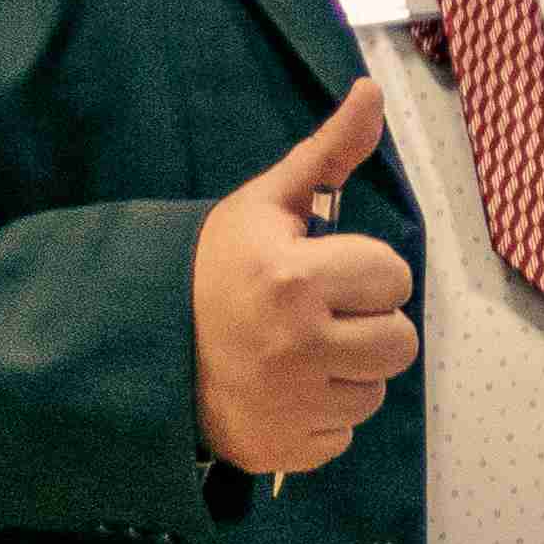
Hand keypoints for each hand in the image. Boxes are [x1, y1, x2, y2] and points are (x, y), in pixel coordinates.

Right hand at [192, 76, 416, 476]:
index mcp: (295, 278)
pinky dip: (321, 416)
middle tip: (315, 315)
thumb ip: (327, 154)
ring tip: (298, 352)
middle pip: (400, 341)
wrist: (142, 346)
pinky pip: (344, 433)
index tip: (321, 271)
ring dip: (348, 372)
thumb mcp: (266, 206)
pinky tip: (284, 391)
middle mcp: (297, 346)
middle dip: (366, 324)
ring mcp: (291, 405)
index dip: (363, 270)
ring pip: (377, 390)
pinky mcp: (286, 451)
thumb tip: (371, 93)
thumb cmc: (215, 268)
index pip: (393, 276)